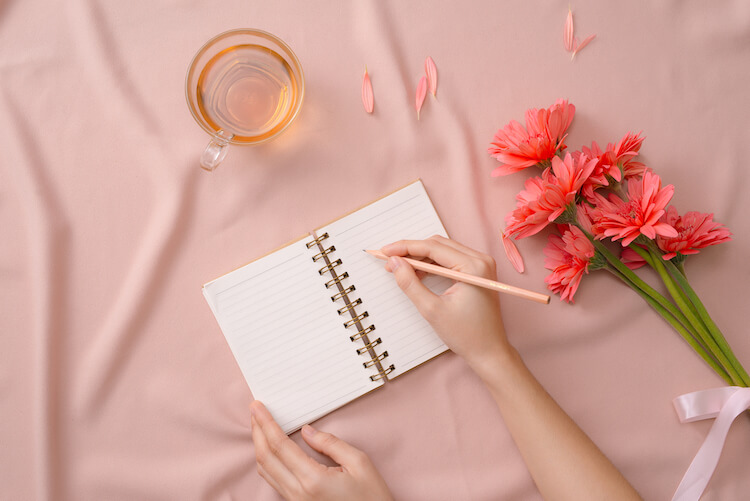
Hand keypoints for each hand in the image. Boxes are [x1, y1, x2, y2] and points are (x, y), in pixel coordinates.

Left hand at [250, 400, 393, 500]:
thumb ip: (331, 444)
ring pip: (266, 470)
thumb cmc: (371, 497)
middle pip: (265, 457)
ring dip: (259, 445)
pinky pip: (273, 480)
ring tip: (259, 426)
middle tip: (254, 411)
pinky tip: (270, 448)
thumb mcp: (359, 463)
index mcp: (313, 480)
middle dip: (257, 431)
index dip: (266, 423)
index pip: (280, 445)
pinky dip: (267, 460)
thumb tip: (307, 431)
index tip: (258, 407)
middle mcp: (298, 493)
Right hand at [381, 235, 510, 378]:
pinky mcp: (477, 272)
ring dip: (420, 256)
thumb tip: (394, 263)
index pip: (433, 248)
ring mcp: (481, 265)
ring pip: (443, 250)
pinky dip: (432, 264)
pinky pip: (450, 260)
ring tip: (400, 267)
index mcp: (473, 267)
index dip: (405, 247)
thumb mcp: (432, 310)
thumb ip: (410, 283)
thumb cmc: (466, 335)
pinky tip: (417, 272)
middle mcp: (480, 260)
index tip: (384, 251)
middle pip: (438, 245)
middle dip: (411, 250)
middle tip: (389, 260)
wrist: (489, 351)